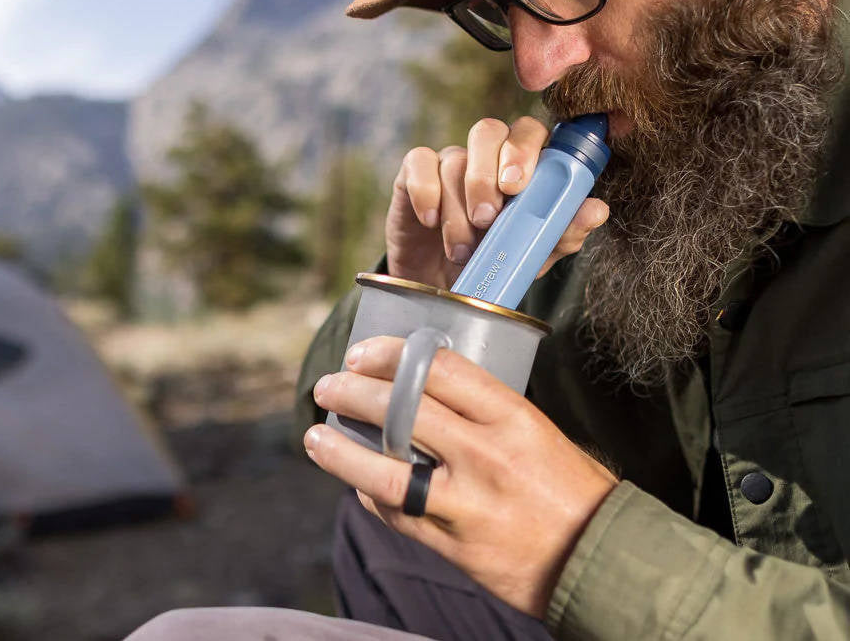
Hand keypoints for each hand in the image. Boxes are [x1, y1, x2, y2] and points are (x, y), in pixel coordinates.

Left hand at [305, 336, 617, 617]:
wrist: (598, 559)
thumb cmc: (569, 485)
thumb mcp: (535, 429)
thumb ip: (482, 410)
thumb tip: (424, 387)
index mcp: (511, 417)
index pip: (438, 370)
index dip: (391, 354)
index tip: (363, 352)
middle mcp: (484, 456)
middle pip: (402, 412)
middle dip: (354, 393)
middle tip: (329, 385)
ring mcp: (465, 504)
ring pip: (385, 472)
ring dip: (342, 452)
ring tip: (314, 436)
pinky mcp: (453, 545)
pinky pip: (397, 515)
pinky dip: (369, 494)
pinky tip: (355, 480)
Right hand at [386, 116, 608, 288]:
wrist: (444, 289)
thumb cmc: (495, 262)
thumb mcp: (532, 254)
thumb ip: (563, 231)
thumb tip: (597, 210)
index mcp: (521, 165)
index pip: (529, 132)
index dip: (524, 150)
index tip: (518, 187)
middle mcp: (485, 155)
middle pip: (488, 130)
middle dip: (487, 172)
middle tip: (488, 216)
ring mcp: (449, 162)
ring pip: (453, 159)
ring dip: (458, 208)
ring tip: (462, 249)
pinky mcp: (413, 174)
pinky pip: (418, 163)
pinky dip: (425, 193)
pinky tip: (430, 222)